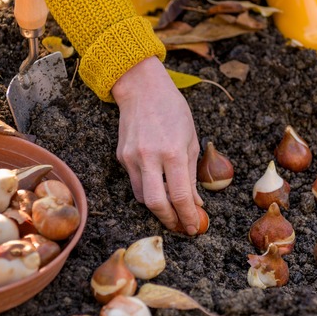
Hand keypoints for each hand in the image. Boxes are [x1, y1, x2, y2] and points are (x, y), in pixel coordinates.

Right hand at [111, 56, 203, 233]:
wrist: (142, 88)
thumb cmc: (173, 110)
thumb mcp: (191, 139)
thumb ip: (191, 174)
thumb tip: (195, 202)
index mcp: (173, 151)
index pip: (180, 195)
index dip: (188, 216)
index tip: (194, 227)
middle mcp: (150, 157)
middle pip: (156, 204)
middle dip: (169, 220)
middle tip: (180, 226)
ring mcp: (132, 157)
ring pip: (142, 197)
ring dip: (158, 207)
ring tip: (172, 209)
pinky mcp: (121, 156)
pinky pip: (135, 182)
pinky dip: (148, 189)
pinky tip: (158, 185)